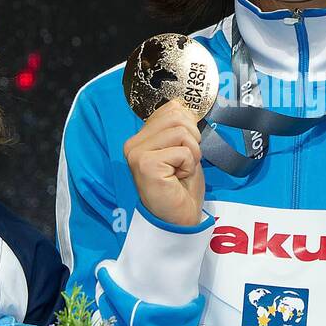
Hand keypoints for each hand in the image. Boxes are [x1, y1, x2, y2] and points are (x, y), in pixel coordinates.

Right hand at [123, 99, 205, 226]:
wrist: (179, 218)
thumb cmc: (181, 186)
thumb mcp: (182, 149)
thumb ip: (179, 128)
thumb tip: (186, 107)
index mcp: (141, 137)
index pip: (172, 108)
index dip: (189, 126)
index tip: (184, 150)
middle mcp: (133, 143)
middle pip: (177, 116)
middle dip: (192, 139)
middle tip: (185, 162)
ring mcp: (137, 153)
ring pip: (181, 132)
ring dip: (192, 153)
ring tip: (181, 170)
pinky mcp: (146, 164)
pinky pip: (183, 151)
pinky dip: (189, 165)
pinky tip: (178, 178)